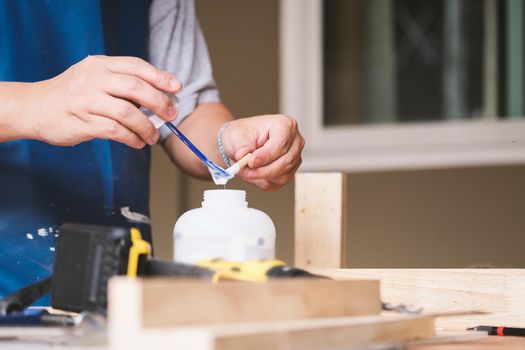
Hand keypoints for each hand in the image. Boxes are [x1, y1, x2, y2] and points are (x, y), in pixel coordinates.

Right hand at [24, 55, 180, 147]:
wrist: (35, 107)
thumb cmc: (72, 95)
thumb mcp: (93, 78)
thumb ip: (121, 84)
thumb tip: (158, 98)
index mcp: (100, 65)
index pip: (135, 66)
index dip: (159, 76)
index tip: (176, 87)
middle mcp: (94, 79)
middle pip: (135, 88)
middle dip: (159, 102)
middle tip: (171, 114)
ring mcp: (87, 101)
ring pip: (128, 112)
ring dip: (147, 126)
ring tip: (153, 136)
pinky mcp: (83, 122)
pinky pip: (116, 131)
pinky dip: (132, 138)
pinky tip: (137, 142)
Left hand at [221, 115, 304, 190]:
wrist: (242, 142)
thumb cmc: (243, 134)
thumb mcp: (237, 136)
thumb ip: (241, 147)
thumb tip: (243, 157)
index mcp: (285, 125)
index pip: (281, 144)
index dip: (265, 156)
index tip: (251, 162)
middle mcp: (294, 141)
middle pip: (285, 162)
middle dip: (262, 170)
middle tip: (244, 170)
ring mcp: (294, 157)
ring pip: (282, 175)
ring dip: (261, 177)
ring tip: (245, 171)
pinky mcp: (289, 171)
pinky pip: (278, 183)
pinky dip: (263, 181)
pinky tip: (253, 174)